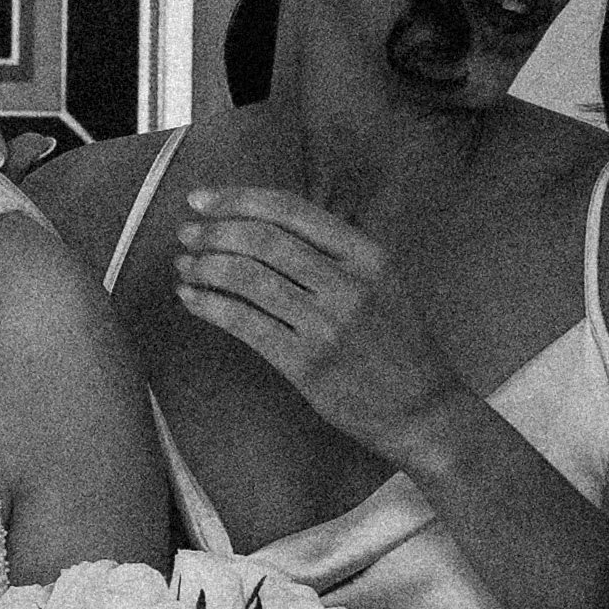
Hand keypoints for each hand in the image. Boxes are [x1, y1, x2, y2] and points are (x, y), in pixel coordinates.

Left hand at [173, 185, 467, 465]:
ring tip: (184, 265)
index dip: (238, 199)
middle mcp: (349, 284)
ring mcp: (327, 325)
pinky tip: (192, 299)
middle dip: (214, 231)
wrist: (423, 409)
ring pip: (248, 279)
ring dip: (205, 266)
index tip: (202, 200)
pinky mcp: (306, 364)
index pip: (291, 211)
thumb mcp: (382, 280)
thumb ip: (334, 250)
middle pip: (263, 240)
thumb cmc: (397, 343)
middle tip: (186, 233)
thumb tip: (263, 222)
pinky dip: (209, 305)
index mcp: (368, 255)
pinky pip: (244, 324)